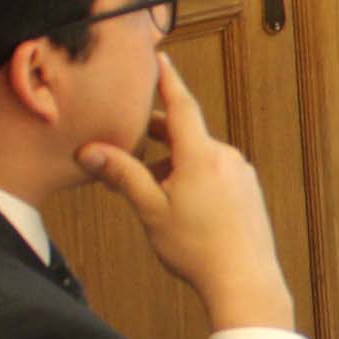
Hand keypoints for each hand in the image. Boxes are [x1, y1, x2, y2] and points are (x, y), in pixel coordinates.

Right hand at [77, 56, 295, 332]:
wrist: (245, 281)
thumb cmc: (197, 248)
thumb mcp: (151, 210)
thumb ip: (122, 175)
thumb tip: (89, 150)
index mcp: (201, 155)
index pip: (181, 104)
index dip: (167, 80)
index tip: (159, 57)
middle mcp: (226, 157)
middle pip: (186, 134)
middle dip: (157, 136)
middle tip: (131, 138)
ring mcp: (241, 174)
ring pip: (199, 157)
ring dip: (173, 164)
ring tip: (151, 190)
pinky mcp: (249, 191)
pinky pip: (216, 173)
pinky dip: (193, 177)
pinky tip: (181, 206)